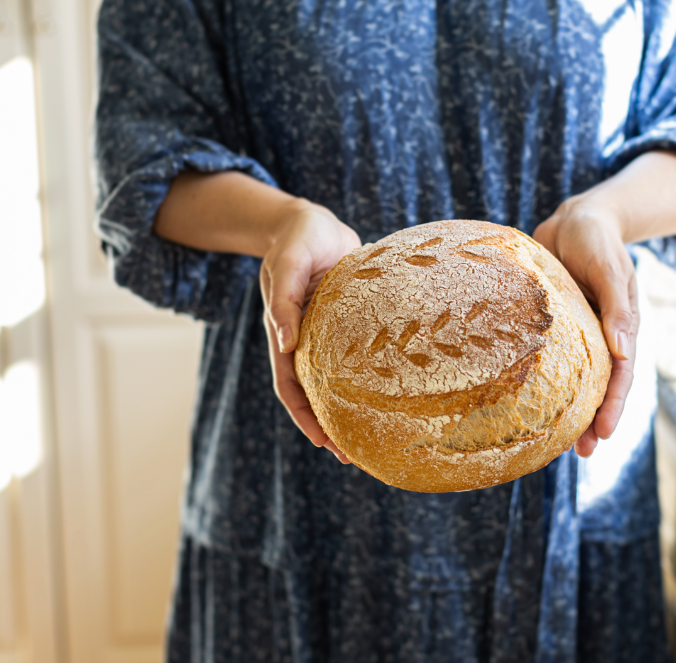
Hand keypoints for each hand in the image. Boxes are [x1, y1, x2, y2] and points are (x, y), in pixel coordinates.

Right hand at [260, 200, 360, 463]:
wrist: (310, 220)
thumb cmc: (298, 238)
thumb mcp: (289, 264)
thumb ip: (284, 301)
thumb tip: (284, 344)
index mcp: (285, 334)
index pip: (290, 387)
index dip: (305, 417)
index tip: (325, 443)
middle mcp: (304, 340)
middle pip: (313, 394)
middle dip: (329, 426)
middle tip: (353, 456)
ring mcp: (325, 334)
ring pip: (335, 381)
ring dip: (349, 408)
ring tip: (374, 434)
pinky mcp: (347, 323)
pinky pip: (354, 358)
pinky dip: (367, 378)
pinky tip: (391, 392)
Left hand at [533, 198, 637, 457]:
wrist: (576, 218)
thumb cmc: (597, 239)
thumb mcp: (610, 269)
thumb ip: (617, 307)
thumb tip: (624, 351)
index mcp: (620, 328)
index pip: (620, 376)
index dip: (612, 406)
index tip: (603, 435)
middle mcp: (599, 336)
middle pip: (598, 385)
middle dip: (592, 419)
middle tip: (580, 453)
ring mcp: (575, 333)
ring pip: (572, 377)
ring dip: (566, 406)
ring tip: (551, 439)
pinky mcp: (550, 325)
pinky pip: (545, 357)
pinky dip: (538, 378)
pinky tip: (520, 397)